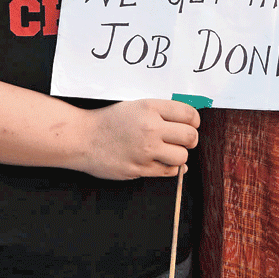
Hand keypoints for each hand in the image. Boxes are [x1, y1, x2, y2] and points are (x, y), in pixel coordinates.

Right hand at [71, 98, 199, 180]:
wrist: (84, 138)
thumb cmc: (109, 120)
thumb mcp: (135, 105)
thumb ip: (160, 112)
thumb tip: (188, 123)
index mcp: (150, 108)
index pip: (189, 114)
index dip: (194, 121)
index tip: (191, 124)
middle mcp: (151, 128)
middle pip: (190, 137)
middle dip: (190, 139)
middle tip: (183, 140)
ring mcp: (146, 150)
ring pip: (182, 156)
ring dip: (179, 155)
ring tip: (169, 151)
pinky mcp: (140, 169)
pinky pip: (169, 172)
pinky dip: (171, 168)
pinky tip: (164, 162)